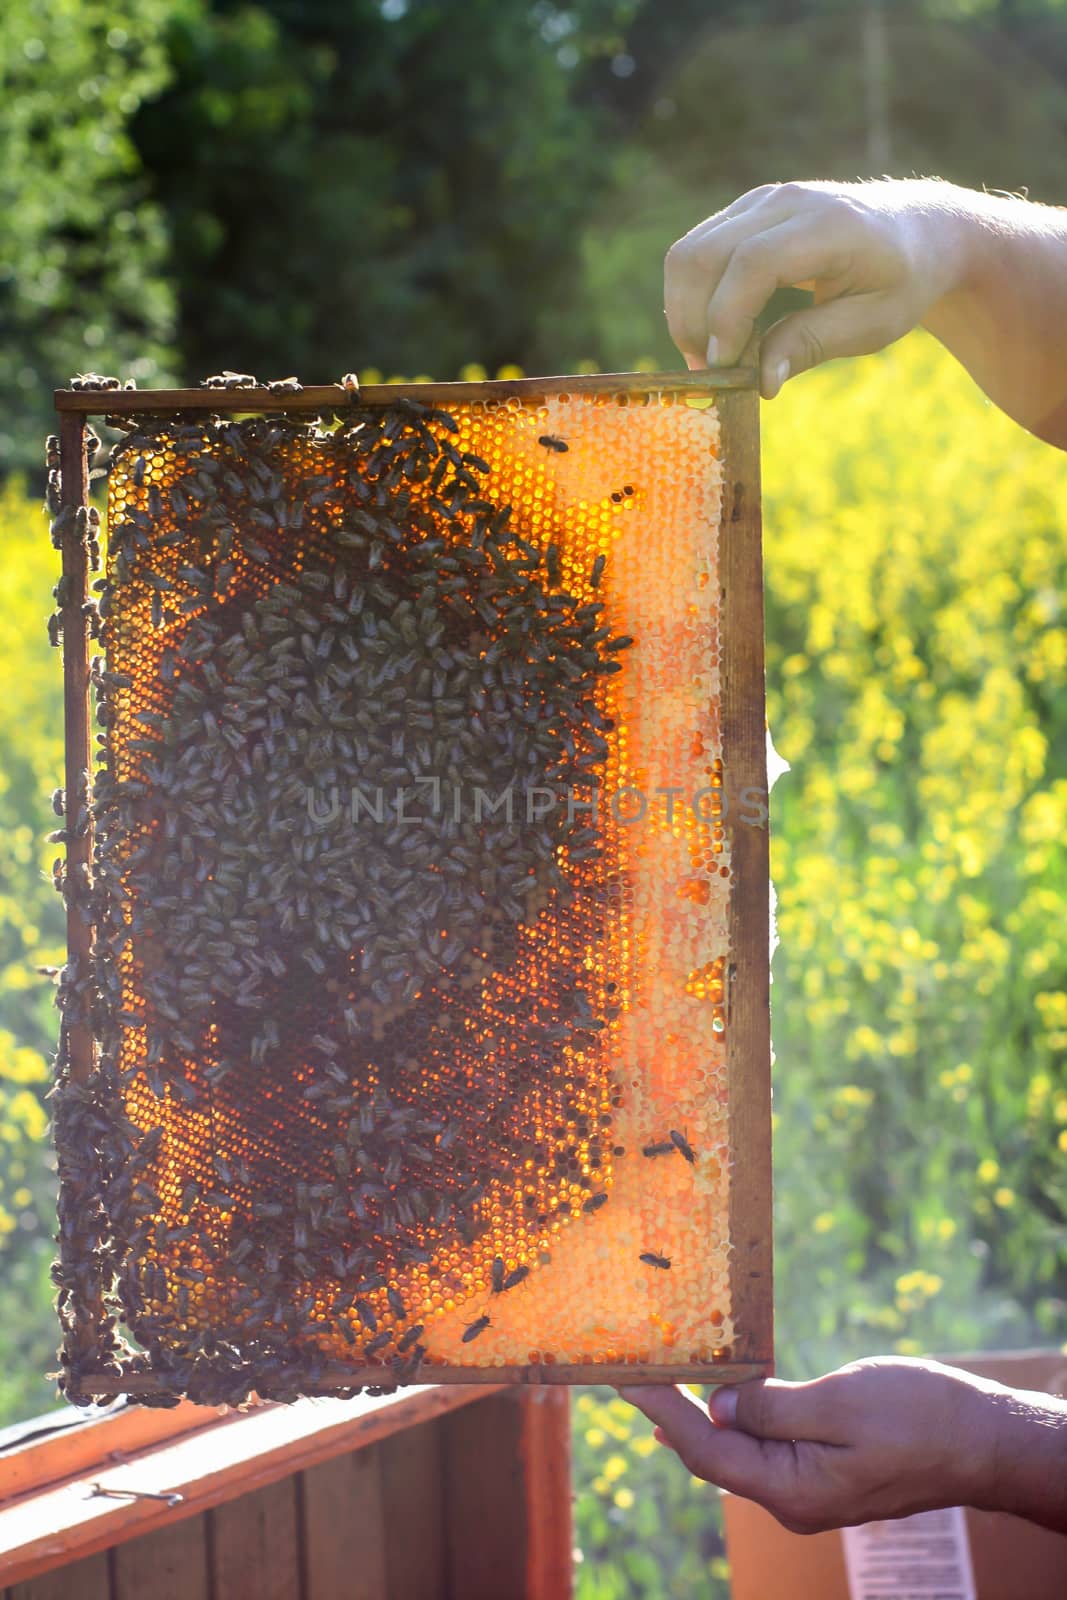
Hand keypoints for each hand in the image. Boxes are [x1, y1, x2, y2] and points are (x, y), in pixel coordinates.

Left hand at [619, 1355, 1064, 1534]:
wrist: (982, 1441)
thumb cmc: (920, 1417)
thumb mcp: (841, 1402)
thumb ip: (772, 1409)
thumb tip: (716, 1408)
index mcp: (793, 1491)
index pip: (705, 1452)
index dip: (662, 1411)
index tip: (626, 1376)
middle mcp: (793, 1501)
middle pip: (711, 1457)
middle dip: (669, 1411)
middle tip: (631, 1367)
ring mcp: (808, 1490)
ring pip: (734, 1454)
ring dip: (698, 1413)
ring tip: (660, 1375)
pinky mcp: (822, 1472)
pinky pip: (762, 1448)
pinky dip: (732, 1418)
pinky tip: (713, 1397)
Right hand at [664, 178, 970, 397]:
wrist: (918, 231)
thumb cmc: (901, 281)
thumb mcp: (872, 324)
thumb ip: (812, 345)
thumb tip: (760, 381)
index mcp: (829, 225)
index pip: (753, 263)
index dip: (728, 318)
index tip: (725, 367)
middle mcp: (788, 202)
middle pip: (704, 255)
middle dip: (693, 322)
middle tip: (708, 372)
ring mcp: (762, 201)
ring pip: (688, 253)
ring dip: (685, 311)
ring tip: (709, 355)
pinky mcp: (746, 211)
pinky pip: (697, 251)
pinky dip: (693, 296)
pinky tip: (716, 331)